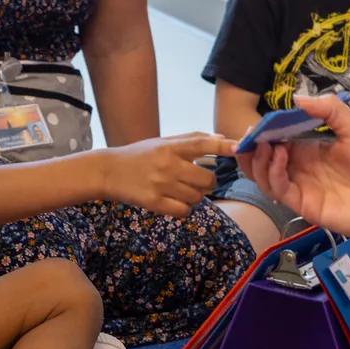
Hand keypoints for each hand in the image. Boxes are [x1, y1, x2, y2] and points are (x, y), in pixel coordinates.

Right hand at [99, 132, 233, 216]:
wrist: (109, 171)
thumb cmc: (140, 155)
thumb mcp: (163, 141)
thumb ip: (192, 139)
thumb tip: (222, 137)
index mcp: (171, 147)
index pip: (203, 144)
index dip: (223, 146)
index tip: (240, 146)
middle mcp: (168, 165)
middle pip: (207, 180)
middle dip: (208, 183)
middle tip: (199, 181)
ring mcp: (161, 185)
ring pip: (197, 197)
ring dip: (195, 197)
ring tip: (182, 191)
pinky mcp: (154, 202)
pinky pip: (183, 211)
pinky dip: (185, 209)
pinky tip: (176, 201)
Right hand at [237, 93, 349, 242]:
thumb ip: (330, 111)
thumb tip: (297, 98)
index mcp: (310, 150)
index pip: (277, 140)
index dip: (264, 132)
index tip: (256, 122)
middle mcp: (300, 169)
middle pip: (264, 159)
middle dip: (252, 147)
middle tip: (247, 135)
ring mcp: (300, 187)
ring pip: (264, 175)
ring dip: (258, 159)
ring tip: (263, 144)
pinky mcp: (303, 205)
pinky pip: (278, 189)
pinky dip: (272, 172)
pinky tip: (279, 156)